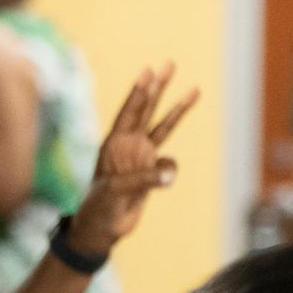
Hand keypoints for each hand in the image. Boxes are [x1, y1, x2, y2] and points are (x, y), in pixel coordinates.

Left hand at [69, 64, 198, 256]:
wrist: (101, 230)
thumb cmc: (98, 209)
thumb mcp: (115, 193)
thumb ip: (142, 181)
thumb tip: (170, 174)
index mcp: (113, 145)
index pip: (128, 114)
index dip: (137, 93)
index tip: (147, 71)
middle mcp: (127, 146)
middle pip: (146, 109)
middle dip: (158, 87)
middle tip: (169, 62)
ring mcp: (140, 157)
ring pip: (162, 127)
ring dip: (176, 109)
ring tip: (194, 89)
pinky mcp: (150, 171)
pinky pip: (168, 163)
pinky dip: (170, 170)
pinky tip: (165, 180)